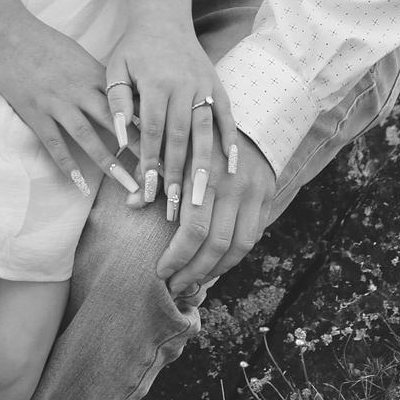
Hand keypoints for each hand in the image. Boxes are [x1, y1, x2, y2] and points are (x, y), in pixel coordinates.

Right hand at [0, 17, 141, 200]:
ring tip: (125, 184)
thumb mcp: (80, 56)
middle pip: (114, 122)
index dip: (147, 122)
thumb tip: (124, 98)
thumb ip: (100, 79)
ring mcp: (57, 103)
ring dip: (108, 162)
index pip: (127, 102)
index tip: (167, 142)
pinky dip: (66, 164)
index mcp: (94, 75)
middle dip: (137, 147)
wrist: (11, 36)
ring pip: (87, 136)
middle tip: (156, 170)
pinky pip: (53, 142)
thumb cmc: (47, 43)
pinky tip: (78, 183)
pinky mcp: (36, 113)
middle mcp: (80, 90)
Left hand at [106, 20, 234, 213]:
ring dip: (204, 165)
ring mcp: (203, 85)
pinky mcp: (217, 85)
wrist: (163, 17)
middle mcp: (183, 85)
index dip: (150, 161)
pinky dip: (230, 141)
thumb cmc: (134, 48)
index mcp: (156, 82)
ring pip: (205, 131)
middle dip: (177, 173)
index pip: (152, 130)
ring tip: (202, 195)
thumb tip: (119, 137)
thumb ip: (116, 101)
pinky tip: (232, 166)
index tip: (146, 190)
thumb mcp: (116, 68)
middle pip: (180, 136)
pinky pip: (226, 116)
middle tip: (175, 204)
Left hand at [156, 130, 276, 296]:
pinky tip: (215, 262)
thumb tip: (131, 205)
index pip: (193, 229)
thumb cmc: (199, 132)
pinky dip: (234, 256)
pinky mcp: (268, 196)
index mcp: (207, 172)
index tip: (160, 272)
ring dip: (215, 271)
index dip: (176, 257)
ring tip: (194, 280)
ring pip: (239, 248)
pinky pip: (253, 237)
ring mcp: (255, 192)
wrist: (247, 114)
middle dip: (193, 272)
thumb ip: (153, 173)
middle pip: (216, 245)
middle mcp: (235, 185)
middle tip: (174, 286)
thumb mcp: (174, 145)